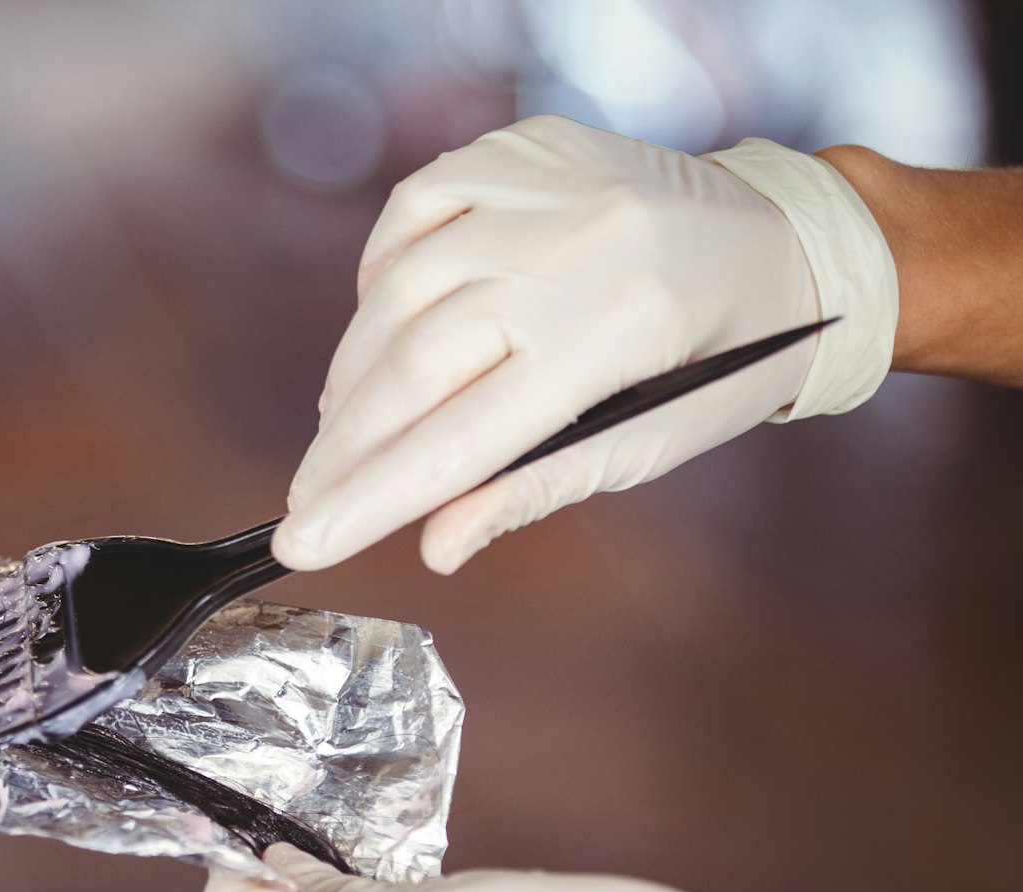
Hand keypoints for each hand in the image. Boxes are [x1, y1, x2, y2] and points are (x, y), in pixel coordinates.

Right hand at [276, 116, 894, 573]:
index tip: (303, 541)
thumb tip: (434, 545)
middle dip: (345, 446)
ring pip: (396, 290)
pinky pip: (412, 209)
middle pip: (414, 364)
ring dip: (354, 372)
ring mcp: (544, 189)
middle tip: (307, 497)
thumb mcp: (645, 446)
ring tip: (343, 426)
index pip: (462, 439)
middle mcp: (577, 250)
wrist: (785, 241)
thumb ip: (532, 488)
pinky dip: (380, 275)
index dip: (370, 498)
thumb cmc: (718, 360)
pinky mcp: (523, 150)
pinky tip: (381, 323)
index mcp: (620, 336)